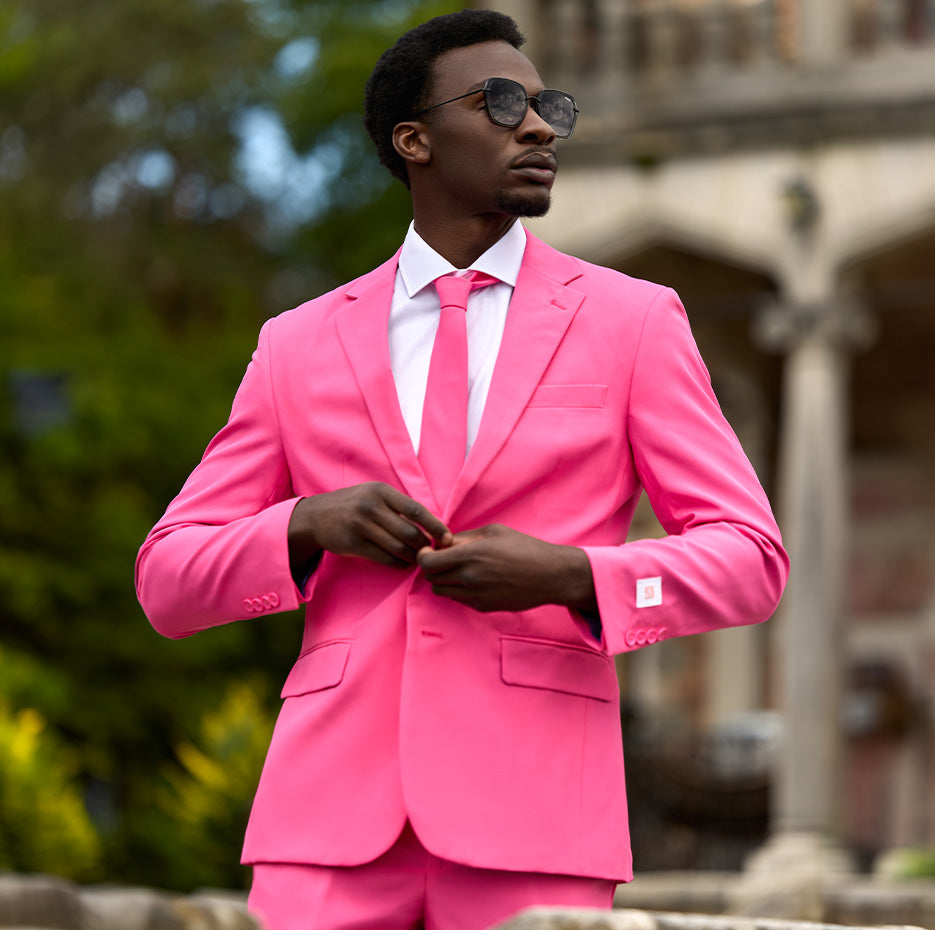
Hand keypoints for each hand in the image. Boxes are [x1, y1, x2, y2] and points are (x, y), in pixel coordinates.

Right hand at [288, 482, 451, 572]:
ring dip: (413, 557)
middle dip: (425, 546)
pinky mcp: (353, 544)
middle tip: (432, 553)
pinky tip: (402, 563)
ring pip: (398, 547)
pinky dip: (398, 563)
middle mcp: (371, 506)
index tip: (448, 538)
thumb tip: (431, 523)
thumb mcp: (373, 495)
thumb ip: (398, 505)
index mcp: (381, 491)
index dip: (435, 526)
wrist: (315, 516)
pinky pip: (384, 557)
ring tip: (418, 560)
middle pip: (409, 532)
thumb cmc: (353, 505)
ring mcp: (360, 525)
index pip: (416, 510)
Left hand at [416, 523, 596, 612]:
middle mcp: (470, 577)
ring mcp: (475, 595)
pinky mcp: (482, 607)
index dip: (424, 555)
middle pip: (431, 577)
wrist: (549, 575)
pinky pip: (457, 599)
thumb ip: (465, 537)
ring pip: (441, 590)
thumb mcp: (494, 532)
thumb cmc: (524, 548)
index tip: (431, 549)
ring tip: (459, 569)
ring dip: (443, 579)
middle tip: (444, 558)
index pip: (428, 561)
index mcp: (471, 554)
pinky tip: (473, 579)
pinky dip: (458, 590)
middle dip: (433, 566)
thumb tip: (443, 542)